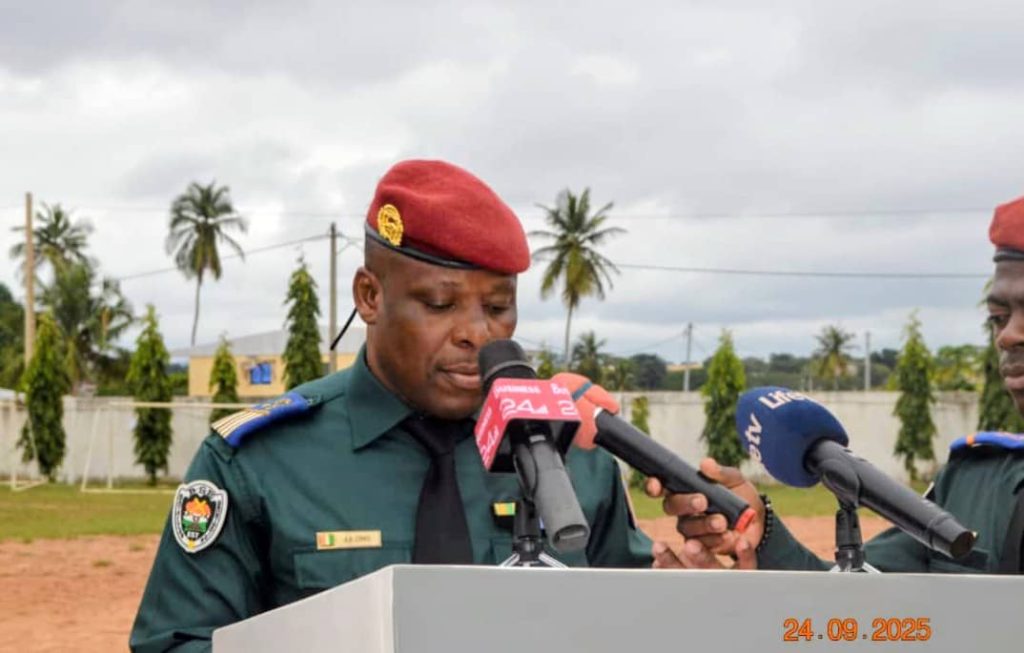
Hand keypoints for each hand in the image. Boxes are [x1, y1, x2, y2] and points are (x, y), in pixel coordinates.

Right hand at [645, 457, 764, 567]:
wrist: (760, 522)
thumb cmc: (742, 497)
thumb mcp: (736, 481)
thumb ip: (721, 473)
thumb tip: (705, 464)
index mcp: (686, 489)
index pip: (663, 486)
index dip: (654, 485)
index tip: (657, 485)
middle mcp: (684, 509)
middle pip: (671, 506)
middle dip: (685, 503)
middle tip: (702, 501)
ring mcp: (691, 528)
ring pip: (686, 527)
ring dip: (703, 524)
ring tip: (723, 522)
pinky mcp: (702, 545)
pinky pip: (701, 544)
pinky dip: (714, 539)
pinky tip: (728, 535)